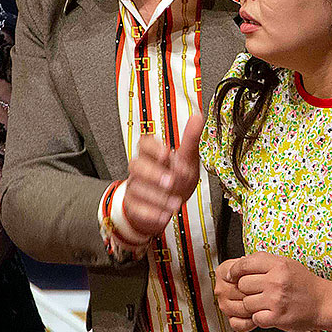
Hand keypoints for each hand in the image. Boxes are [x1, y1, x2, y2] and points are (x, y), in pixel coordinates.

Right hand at [121, 114, 204, 239]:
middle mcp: (141, 169)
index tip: (166, 153)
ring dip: (157, 196)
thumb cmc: (174, 179)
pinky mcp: (134, 206)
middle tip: (171, 181)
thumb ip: (190, 140)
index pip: (144, 144)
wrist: (164, 206)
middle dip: (154, 174)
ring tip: (175, 202)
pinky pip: (137, 208)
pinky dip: (151, 213)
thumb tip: (197, 117)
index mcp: (153, 154)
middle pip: (137, 165)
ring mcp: (135, 187)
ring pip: (138, 188)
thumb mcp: (186, 159)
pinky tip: (164, 214)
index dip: (154, 148)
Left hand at [215, 252, 331, 331]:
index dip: (234, 271)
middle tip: (255, 292)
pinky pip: (255, 318)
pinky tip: (268, 313)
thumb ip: (264, 263)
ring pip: (246, 303)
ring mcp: (276, 300)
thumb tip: (239, 265)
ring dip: (251, 306)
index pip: (245, 264)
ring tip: (263, 304)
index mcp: (278, 265)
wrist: (324, 304)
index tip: (231, 276)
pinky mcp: (277, 317)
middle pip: (242, 284)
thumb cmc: (305, 284)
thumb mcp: (286, 265)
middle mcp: (276, 281)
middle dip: (246, 290)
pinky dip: (259, 318)